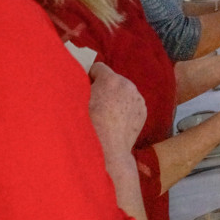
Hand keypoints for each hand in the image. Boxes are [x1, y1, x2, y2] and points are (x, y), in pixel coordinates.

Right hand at [87, 63, 148, 219]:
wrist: (107, 151)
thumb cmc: (87, 126)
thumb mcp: (76, 102)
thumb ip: (79, 85)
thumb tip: (78, 78)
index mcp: (112, 80)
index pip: (99, 67)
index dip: (89, 77)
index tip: (84, 87)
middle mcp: (129, 86)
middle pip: (113, 79)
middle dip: (103, 87)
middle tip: (93, 102)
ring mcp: (139, 99)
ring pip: (123, 91)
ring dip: (115, 97)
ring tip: (104, 114)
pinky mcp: (143, 111)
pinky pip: (131, 103)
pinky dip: (124, 108)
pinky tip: (115, 120)